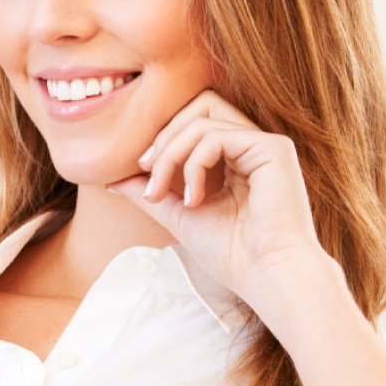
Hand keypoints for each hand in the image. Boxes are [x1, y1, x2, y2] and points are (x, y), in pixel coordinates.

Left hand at [103, 88, 335, 304]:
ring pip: (202, 118)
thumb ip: (152, 192)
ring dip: (171, 153)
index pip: (193, 124)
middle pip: (198, 108)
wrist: (266, 276)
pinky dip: (193, 163)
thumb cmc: (232, 255)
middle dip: (164, 138)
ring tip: (165, 192)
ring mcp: (265, 145)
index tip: (141, 174)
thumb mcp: (179, 216)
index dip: (162, 140)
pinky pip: (216, 135)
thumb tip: (112, 179)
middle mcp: (252, 147)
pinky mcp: (274, 149)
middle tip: (147, 173)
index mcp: (235, 159)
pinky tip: (195, 199)